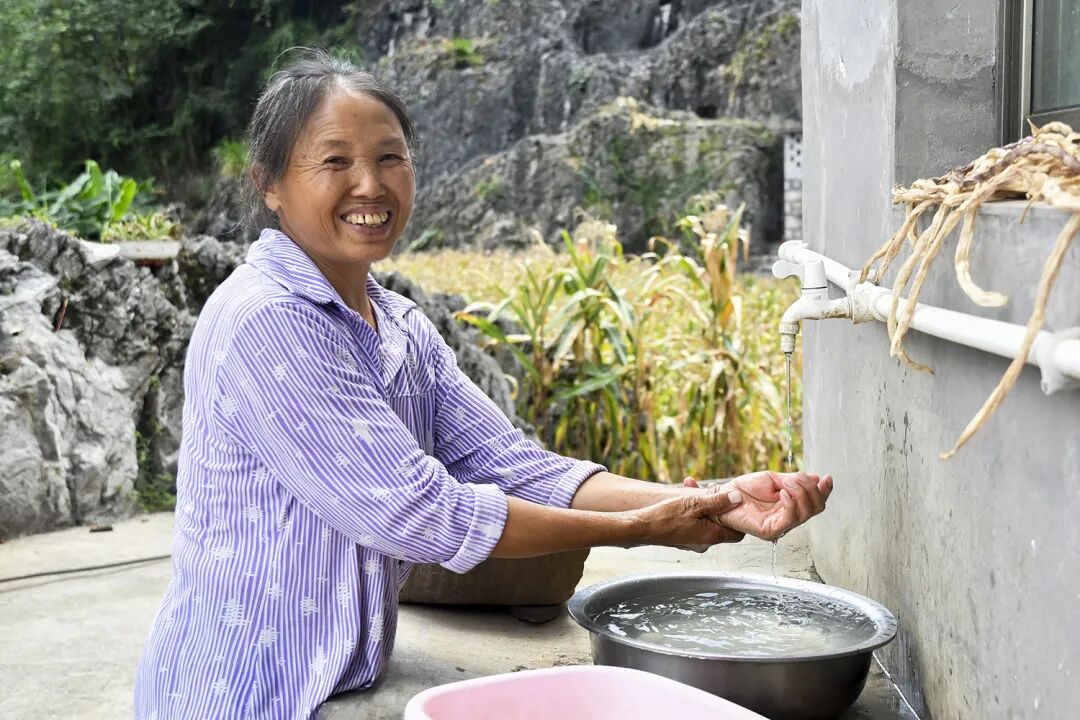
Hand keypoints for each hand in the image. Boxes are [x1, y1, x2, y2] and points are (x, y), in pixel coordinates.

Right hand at [633, 489, 746, 551]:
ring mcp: (694, 542)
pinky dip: (694, 513)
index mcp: (711, 536)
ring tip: (690, 490)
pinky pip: (696, 525)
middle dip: (717, 505)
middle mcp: (705, 543)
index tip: (733, 501)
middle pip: (722, 525)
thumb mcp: (693, 504)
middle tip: (707, 489)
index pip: (738, 533)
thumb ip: (717, 501)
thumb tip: (737, 498)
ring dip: (703, 506)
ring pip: (707, 523)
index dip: (738, 517)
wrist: (641, 528)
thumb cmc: (664, 517)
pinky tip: (683, 502)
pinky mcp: (684, 539)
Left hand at [683, 471, 832, 540]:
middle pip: (816, 508)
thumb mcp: (773, 480)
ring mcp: (780, 526)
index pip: (816, 502)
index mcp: (792, 506)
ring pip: (805, 513)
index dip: (824, 491)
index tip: (826, 478)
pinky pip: (789, 519)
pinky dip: (790, 503)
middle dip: (811, 489)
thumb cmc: (744, 489)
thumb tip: (817, 479)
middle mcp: (789, 518)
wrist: (724, 495)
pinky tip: (782, 492)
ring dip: (800, 492)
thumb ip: (794, 481)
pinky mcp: (770, 531)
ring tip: (785, 484)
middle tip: (797, 478)